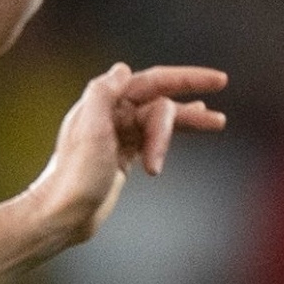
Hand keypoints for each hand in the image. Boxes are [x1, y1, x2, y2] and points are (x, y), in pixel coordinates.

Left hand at [29, 63, 227, 249]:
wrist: (64, 214)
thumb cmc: (76, 175)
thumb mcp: (89, 129)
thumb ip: (103, 93)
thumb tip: (123, 69)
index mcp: (104, 101)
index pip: (154, 82)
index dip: (187, 79)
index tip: (219, 81)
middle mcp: (111, 113)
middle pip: (160, 104)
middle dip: (187, 114)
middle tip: (218, 121)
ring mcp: (118, 133)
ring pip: (160, 120)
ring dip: (187, 124)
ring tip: (217, 123)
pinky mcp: (123, 154)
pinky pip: (154, 136)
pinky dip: (172, 134)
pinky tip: (189, 130)